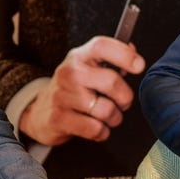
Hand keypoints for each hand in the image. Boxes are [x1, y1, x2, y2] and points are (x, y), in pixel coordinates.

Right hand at [19, 36, 144, 145]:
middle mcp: (70, 73)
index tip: (139, 66)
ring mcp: (62, 96)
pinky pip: (95, 128)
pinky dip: (102, 132)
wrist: (40, 111)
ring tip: (108, 116)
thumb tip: (133, 50)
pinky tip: (96, 127)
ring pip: (106, 109)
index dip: (124, 55)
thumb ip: (110, 58)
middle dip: (125, 97)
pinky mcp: (59, 118)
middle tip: (123, 102)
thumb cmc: (72, 88)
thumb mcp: (87, 67)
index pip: (101, 46)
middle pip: (111, 81)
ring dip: (114, 118)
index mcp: (79, 56)